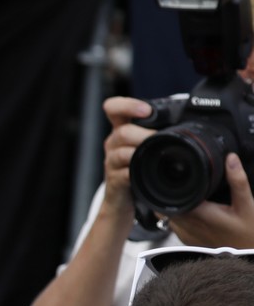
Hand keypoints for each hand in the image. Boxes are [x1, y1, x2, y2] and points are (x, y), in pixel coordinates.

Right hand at [101, 96, 154, 215]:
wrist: (123, 199)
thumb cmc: (140, 168)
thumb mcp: (146, 145)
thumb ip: (160, 131)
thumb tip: (193, 121)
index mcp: (122, 128)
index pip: (113, 108)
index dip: (127, 105)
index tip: (146, 110)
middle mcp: (114, 143)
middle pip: (122, 132)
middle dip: (144, 135)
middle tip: (161, 139)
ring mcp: (112, 162)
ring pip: (122, 152)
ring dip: (142, 153)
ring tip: (158, 155)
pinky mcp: (114, 180)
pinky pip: (125, 173)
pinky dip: (138, 173)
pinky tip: (149, 173)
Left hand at [168, 153, 253, 247]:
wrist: (246, 258)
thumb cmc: (248, 233)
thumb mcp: (246, 205)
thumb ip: (237, 181)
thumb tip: (230, 158)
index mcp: (197, 213)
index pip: (169, 196)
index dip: (168, 185)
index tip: (174, 174)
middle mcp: (185, 224)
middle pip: (164, 204)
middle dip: (169, 192)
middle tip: (180, 180)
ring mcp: (184, 234)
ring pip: (167, 214)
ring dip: (173, 203)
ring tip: (183, 192)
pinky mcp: (186, 240)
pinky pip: (174, 223)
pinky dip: (177, 214)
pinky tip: (190, 208)